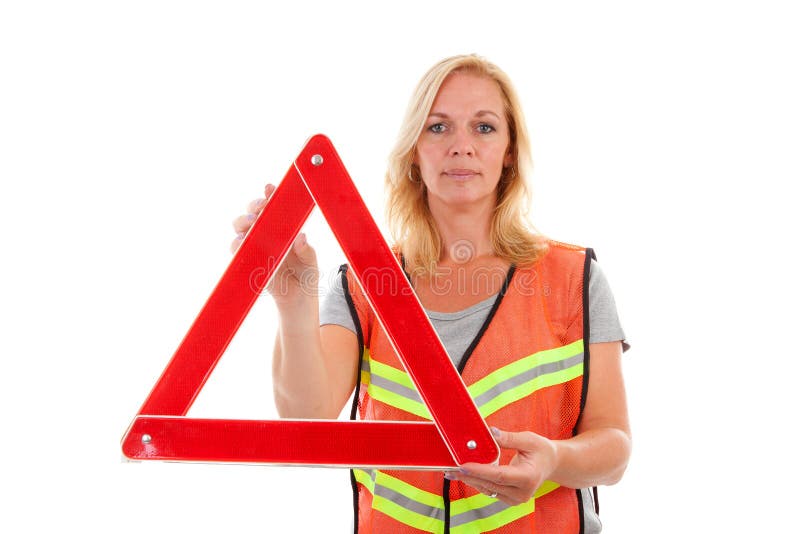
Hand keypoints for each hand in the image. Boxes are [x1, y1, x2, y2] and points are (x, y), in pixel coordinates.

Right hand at [231, 184, 318, 306]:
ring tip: (252, 222)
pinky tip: (241, 242)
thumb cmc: (306, 277)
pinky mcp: (249, 262)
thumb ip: (307, 251)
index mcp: (285, 230)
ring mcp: (256, 247)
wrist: (297, 302)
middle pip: (254, 213)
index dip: (270, 195)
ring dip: (243, 222)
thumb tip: (301, 237)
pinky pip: (238, 251)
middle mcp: (268, 235)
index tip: (270, 188)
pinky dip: (237, 244)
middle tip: (261, 206)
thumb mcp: (311, 263)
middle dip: (254, 205)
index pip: (275, 208)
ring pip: (242, 228)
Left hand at [445, 428, 557, 505]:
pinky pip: (490, 490)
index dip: (480, 471)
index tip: (463, 465)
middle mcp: (522, 492)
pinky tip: (465, 474)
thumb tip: (489, 432)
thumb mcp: (529, 439)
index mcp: (528, 477)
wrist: (551, 464)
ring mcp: (516, 498)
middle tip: (450, 467)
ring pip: (488, 489)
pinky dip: (477, 481)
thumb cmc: (541, 450)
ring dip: (470, 479)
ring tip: (452, 471)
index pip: (500, 475)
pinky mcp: (510, 499)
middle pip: (490, 484)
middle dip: (469, 475)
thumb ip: (508, 438)